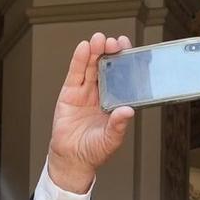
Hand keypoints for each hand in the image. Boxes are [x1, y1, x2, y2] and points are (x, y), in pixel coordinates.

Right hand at [44, 31, 135, 192]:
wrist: (72, 159)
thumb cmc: (94, 150)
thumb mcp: (111, 139)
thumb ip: (118, 125)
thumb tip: (129, 112)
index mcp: (115, 102)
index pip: (122, 77)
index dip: (125, 62)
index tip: (129, 49)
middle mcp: (101, 93)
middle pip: (106, 67)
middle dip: (110, 52)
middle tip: (114, 42)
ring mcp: (85, 92)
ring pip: (91, 66)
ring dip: (95, 51)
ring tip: (99, 40)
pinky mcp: (70, 93)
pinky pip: (75, 74)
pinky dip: (79, 60)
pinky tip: (84, 48)